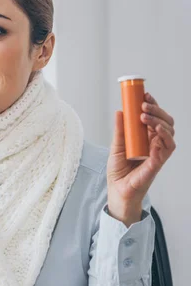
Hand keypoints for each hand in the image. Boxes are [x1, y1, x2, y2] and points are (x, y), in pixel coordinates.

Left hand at [107, 92, 175, 225]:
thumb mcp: (116, 146)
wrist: (117, 190)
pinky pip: (167, 149)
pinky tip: (155, 131)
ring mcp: (158, 153)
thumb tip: (119, 111)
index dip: (153, 105)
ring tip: (146, 117)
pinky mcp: (158, 163)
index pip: (155, 117)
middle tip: (144, 105)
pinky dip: (163, 138)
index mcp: (146, 137)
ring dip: (160, 121)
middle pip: (165, 122)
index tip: (145, 95)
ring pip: (169, 132)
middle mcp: (155, 143)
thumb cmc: (118, 170)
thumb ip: (119, 130)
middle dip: (157, 110)